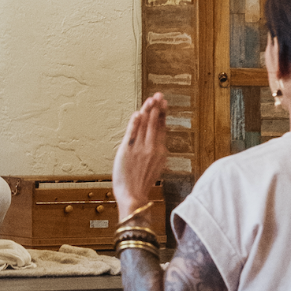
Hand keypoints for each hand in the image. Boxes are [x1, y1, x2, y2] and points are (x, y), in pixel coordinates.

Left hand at [113, 94, 166, 217]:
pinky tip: (138, 113)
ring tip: (150, 99)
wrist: (133, 195)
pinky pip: (132, 133)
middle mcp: (152, 148)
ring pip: (145, 125)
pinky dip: (135, 123)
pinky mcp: (127, 151)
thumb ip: (155, 151)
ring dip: (147, 111)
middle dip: (157, 108)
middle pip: (155, 123)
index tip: (163, 103)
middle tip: (158, 95)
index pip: (162, 128)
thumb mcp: (155, 166)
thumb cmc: (141, 183)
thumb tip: (156, 139)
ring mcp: (140, 149)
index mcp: (160, 152)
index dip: (162, 115)